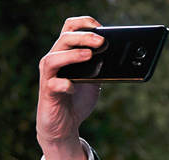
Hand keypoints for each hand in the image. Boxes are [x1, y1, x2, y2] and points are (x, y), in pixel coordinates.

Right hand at [36, 16, 103, 159]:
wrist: (64, 126)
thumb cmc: (77, 100)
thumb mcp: (94, 81)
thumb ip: (101, 69)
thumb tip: (120, 59)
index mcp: (65, 54)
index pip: (69, 29)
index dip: (83, 23)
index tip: (100, 26)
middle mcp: (54, 61)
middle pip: (64, 39)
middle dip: (84, 38)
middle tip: (102, 41)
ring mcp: (49, 77)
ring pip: (53, 58)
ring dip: (72, 55)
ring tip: (89, 55)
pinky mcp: (48, 93)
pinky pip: (53, 85)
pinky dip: (64, 84)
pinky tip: (73, 86)